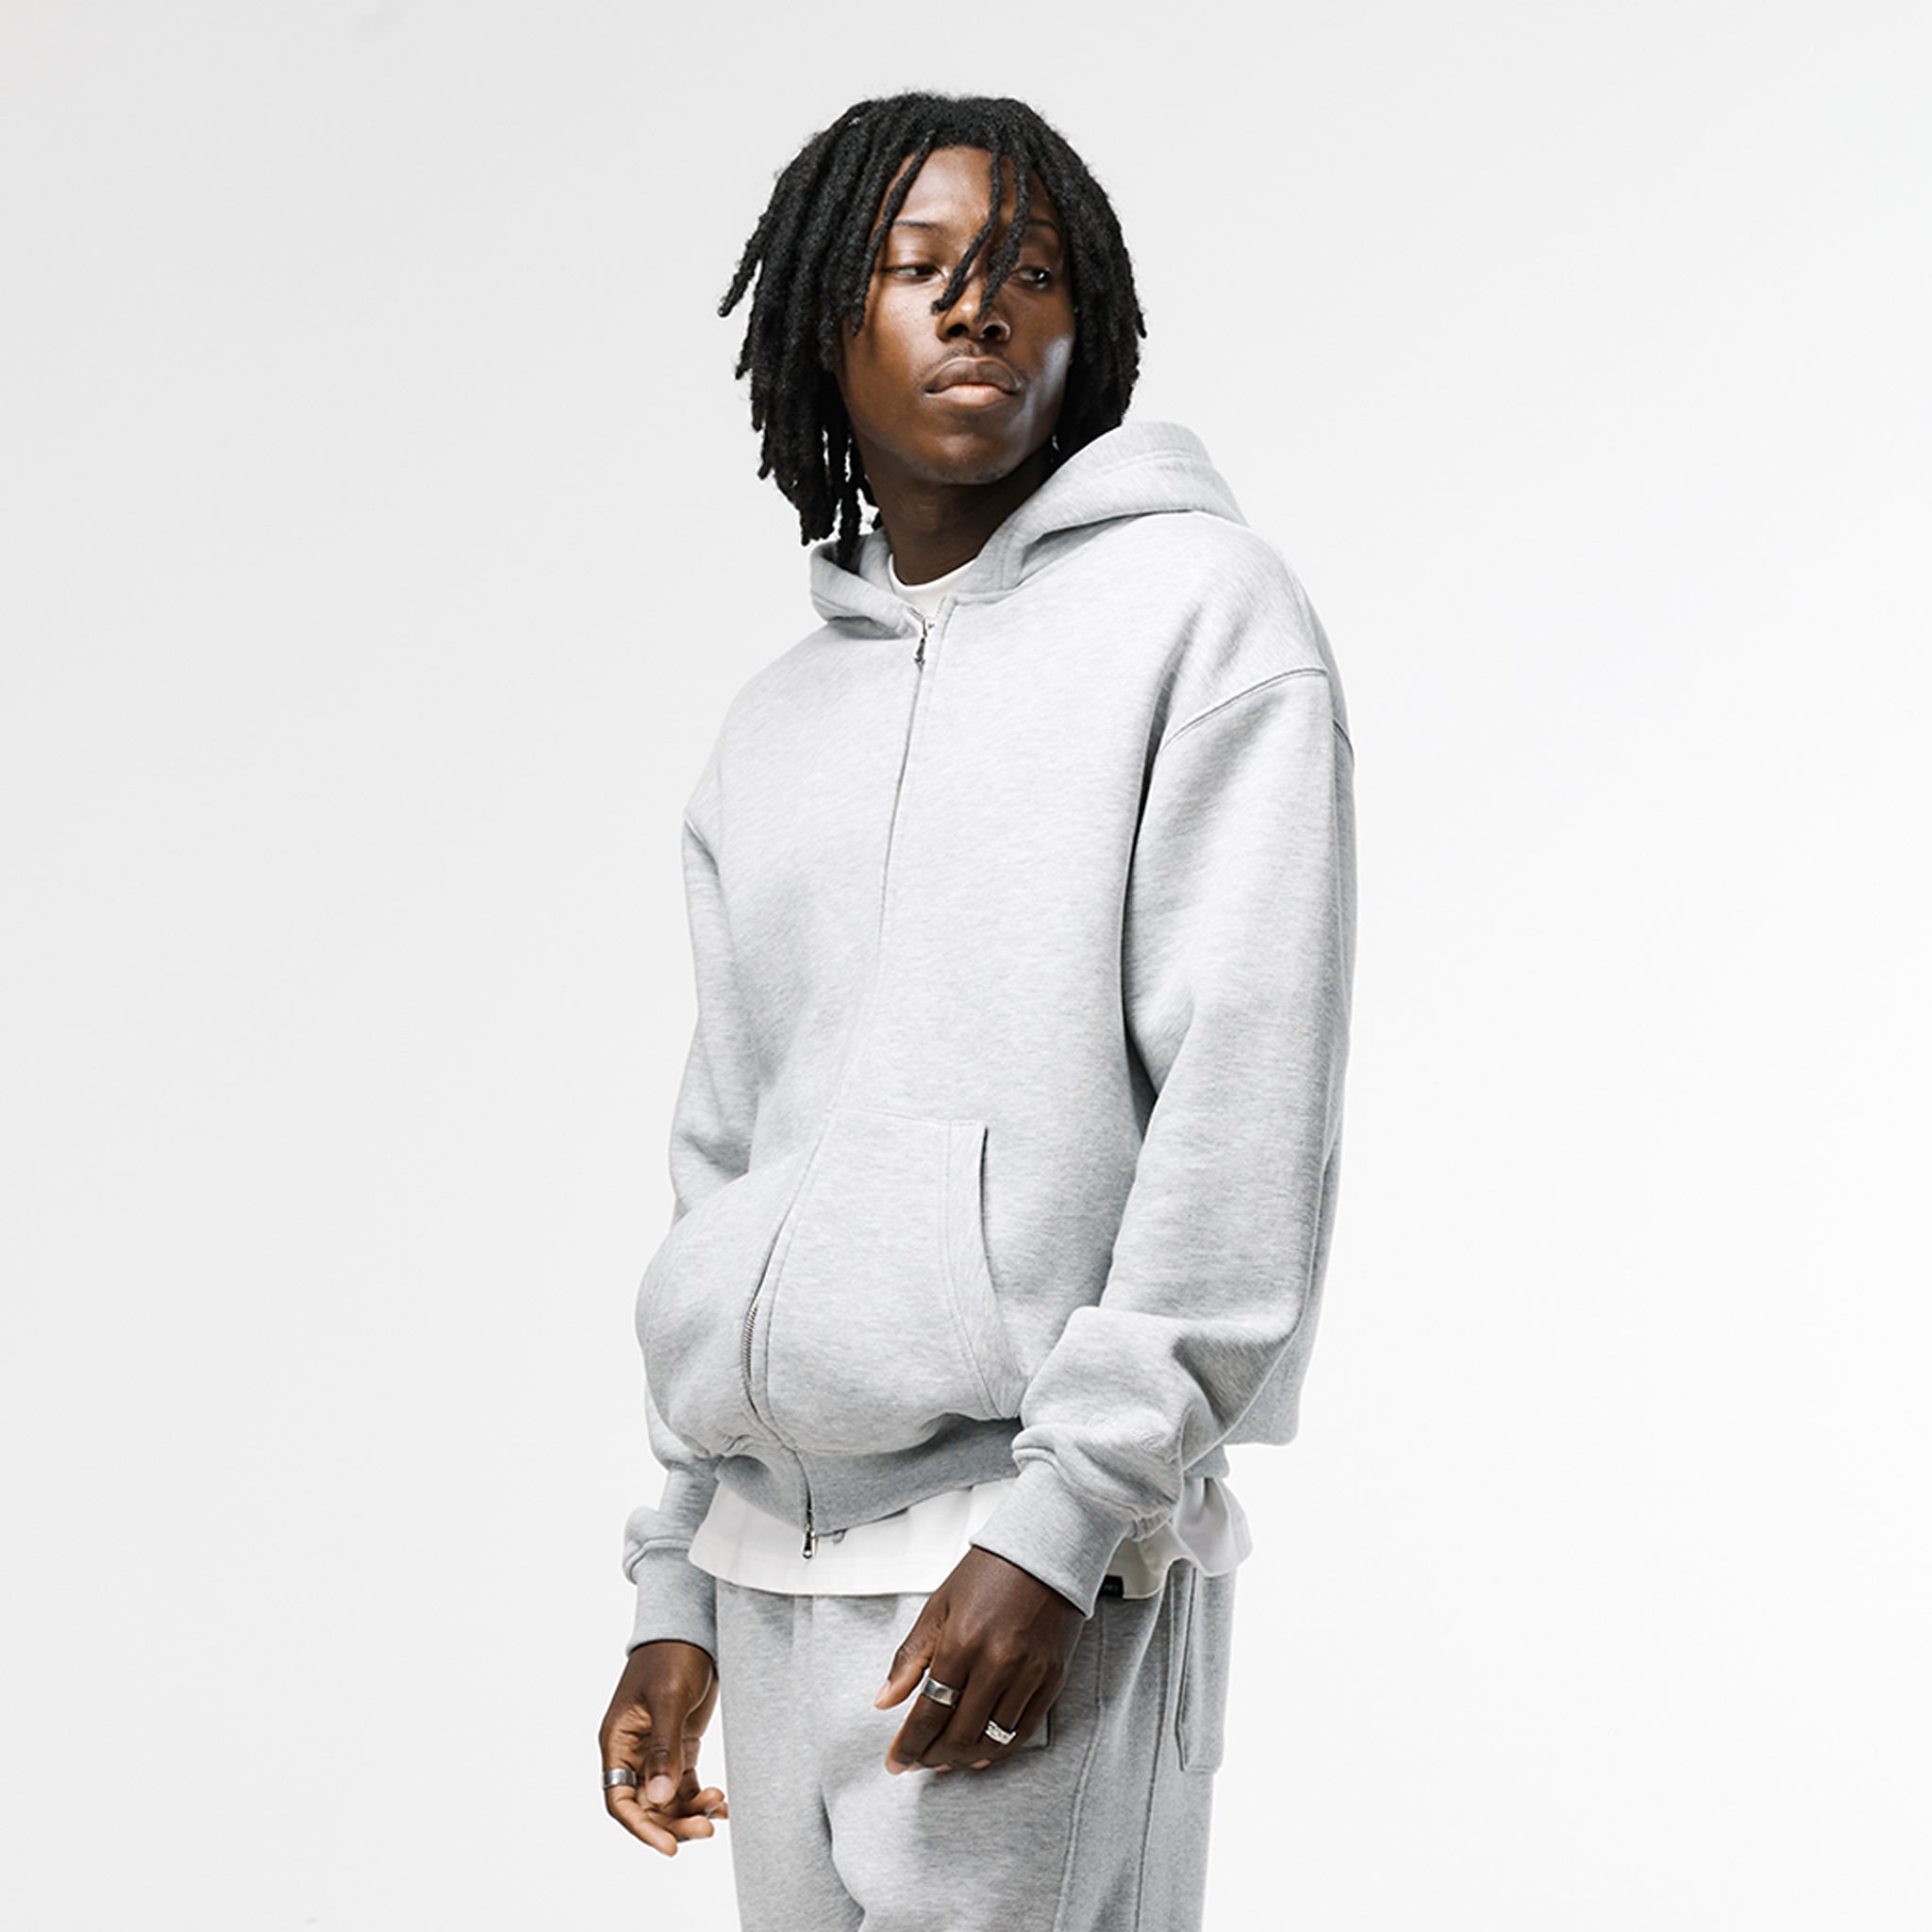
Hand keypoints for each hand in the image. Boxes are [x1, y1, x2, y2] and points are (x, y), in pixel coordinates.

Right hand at [598, 1639, 728, 1855]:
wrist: (695, 1627)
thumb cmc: (673, 1654)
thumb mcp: (669, 1698)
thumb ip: (664, 1747)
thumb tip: (659, 1798)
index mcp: (618, 1741)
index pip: (620, 1798)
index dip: (641, 1827)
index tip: (669, 1847)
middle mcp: (633, 1752)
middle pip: (646, 1805)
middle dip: (673, 1823)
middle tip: (706, 1829)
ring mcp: (657, 1751)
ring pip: (667, 1800)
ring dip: (689, 1813)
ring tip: (718, 1811)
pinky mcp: (680, 1747)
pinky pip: (685, 1785)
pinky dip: (701, 1799)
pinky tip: (722, 1805)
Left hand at [875, 1546, 1085, 1772]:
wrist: (1044, 1552)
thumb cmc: (989, 1573)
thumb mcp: (939, 1606)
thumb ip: (910, 1657)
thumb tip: (885, 1700)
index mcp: (962, 1642)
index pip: (929, 1712)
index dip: (909, 1744)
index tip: (896, 1761)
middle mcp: (997, 1663)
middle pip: (959, 1733)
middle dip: (932, 1755)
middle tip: (918, 1760)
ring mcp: (1029, 1674)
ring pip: (992, 1739)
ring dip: (963, 1758)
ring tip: (944, 1759)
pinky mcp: (1052, 1678)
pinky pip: (1023, 1730)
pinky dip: (999, 1749)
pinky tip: (981, 1752)